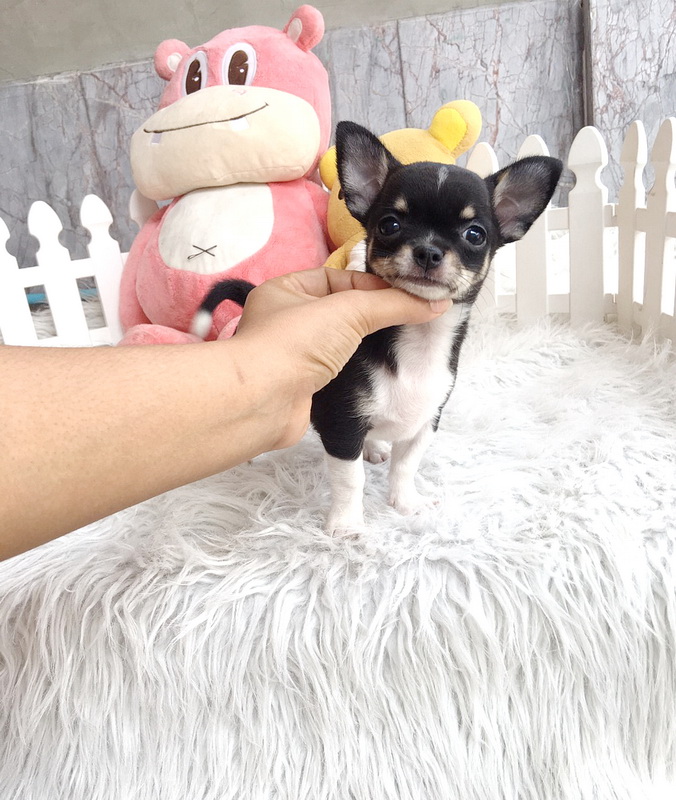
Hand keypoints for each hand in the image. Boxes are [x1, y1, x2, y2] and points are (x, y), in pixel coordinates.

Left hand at [232, 268, 449, 448]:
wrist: (263, 401)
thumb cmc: (296, 343)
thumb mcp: (349, 311)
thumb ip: (392, 304)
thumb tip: (435, 303)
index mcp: (286, 289)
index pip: (339, 279)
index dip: (374, 285)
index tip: (407, 295)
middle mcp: (286, 319)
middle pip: (341, 311)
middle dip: (373, 315)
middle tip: (410, 318)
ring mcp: (294, 354)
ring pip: (340, 343)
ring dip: (366, 345)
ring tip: (402, 344)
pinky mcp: (303, 385)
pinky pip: (336, 371)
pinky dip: (357, 370)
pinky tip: (381, 370)